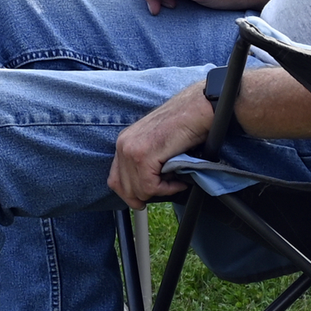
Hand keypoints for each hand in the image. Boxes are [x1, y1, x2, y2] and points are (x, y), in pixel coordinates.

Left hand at [109, 82, 212, 205]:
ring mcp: (132, 150)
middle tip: (164, 191)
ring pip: (138, 189)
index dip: (129, 194)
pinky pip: (151, 186)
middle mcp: (123, 145)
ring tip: (176, 181)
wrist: (195, 110)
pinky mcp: (144, 156)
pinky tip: (179, 181)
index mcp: (124, 142)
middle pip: (123, 188)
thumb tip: (145, 186)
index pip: (115, 179)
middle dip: (144, 196)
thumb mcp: (155, 144)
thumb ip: (145, 161)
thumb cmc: (183, 125)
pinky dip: (167, 189)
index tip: (142, 200)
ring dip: (160, 191)